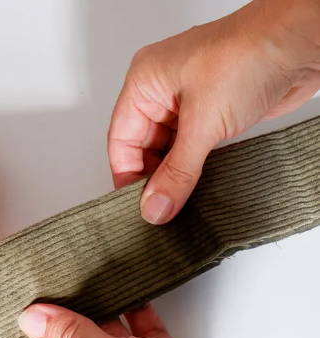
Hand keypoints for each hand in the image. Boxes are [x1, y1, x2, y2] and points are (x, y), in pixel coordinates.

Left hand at [13, 304, 319, 337]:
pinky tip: (129, 287)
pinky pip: (141, 330)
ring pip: (108, 334)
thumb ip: (70, 334)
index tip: (23, 303)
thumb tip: (31, 316)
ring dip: (101, 308)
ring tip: (88, 274)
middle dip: (65, 314)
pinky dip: (135, 309)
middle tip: (56, 277)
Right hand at [108, 0, 319, 223]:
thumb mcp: (203, 121)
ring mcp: (186, 104)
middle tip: (159, 209)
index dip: (125, 173)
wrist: (301, 44)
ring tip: (176, 204)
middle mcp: (161, 93)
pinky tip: (192, 189)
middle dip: (150, 178)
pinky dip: (190, 169)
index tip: (136, 205)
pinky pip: (189, 150)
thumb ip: (177, 171)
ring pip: (167, 151)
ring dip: (172, 176)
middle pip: (142, 147)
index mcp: (144, 83)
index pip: (121, 138)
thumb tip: (155, 206)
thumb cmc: (249, 55)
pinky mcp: (209, 115)